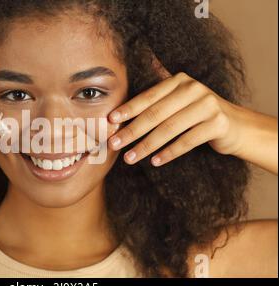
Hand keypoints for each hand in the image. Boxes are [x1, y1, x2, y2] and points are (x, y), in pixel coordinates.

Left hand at [107, 65, 248, 166]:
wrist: (237, 126)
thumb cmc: (199, 113)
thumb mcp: (180, 97)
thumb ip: (159, 89)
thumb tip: (141, 62)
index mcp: (179, 81)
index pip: (148, 96)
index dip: (128, 108)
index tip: (110, 120)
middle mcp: (193, 89)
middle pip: (155, 113)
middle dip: (131, 130)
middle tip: (114, 144)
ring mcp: (207, 105)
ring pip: (169, 128)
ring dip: (146, 146)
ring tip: (130, 158)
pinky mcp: (217, 124)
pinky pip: (187, 141)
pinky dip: (169, 153)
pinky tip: (155, 161)